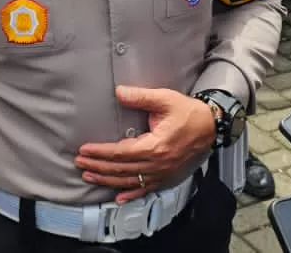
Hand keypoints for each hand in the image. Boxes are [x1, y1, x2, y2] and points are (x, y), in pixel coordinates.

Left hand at [74, 86, 216, 202]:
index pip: (121, 152)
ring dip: (107, 180)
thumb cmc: (188, 112)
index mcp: (155, 146)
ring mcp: (162, 173)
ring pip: (129, 181)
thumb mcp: (165, 99)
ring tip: (89, 176)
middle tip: (79, 163)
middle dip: (98, 166)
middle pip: (121, 169)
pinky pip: (146, 189)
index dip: (100, 152)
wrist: (210, 126)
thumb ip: (140, 97)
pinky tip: (118, 198)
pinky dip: (131, 195)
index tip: (84, 150)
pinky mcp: (166, 177)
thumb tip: (118, 92)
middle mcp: (157, 164)